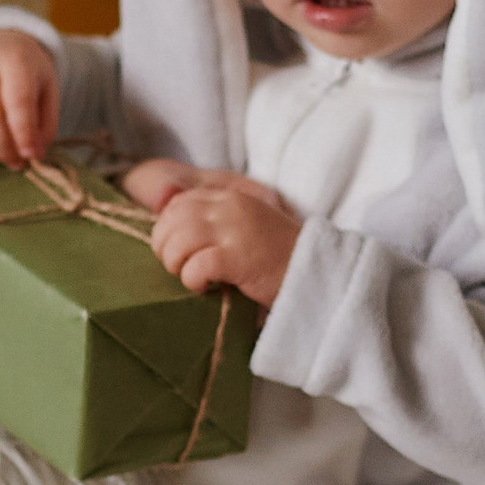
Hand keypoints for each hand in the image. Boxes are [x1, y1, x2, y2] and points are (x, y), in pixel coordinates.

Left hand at [122, 159, 298, 303]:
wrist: (318, 272)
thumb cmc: (279, 257)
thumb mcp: (246, 226)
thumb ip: (215, 220)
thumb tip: (172, 227)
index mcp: (230, 197)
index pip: (179, 202)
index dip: (167, 228)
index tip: (178, 250)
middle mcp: (230, 208)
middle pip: (171, 220)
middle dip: (165, 248)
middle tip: (180, 268)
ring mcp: (235, 231)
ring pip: (179, 241)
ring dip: (177, 265)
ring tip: (193, 278)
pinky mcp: (239, 258)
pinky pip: (196, 266)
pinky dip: (193, 280)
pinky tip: (206, 287)